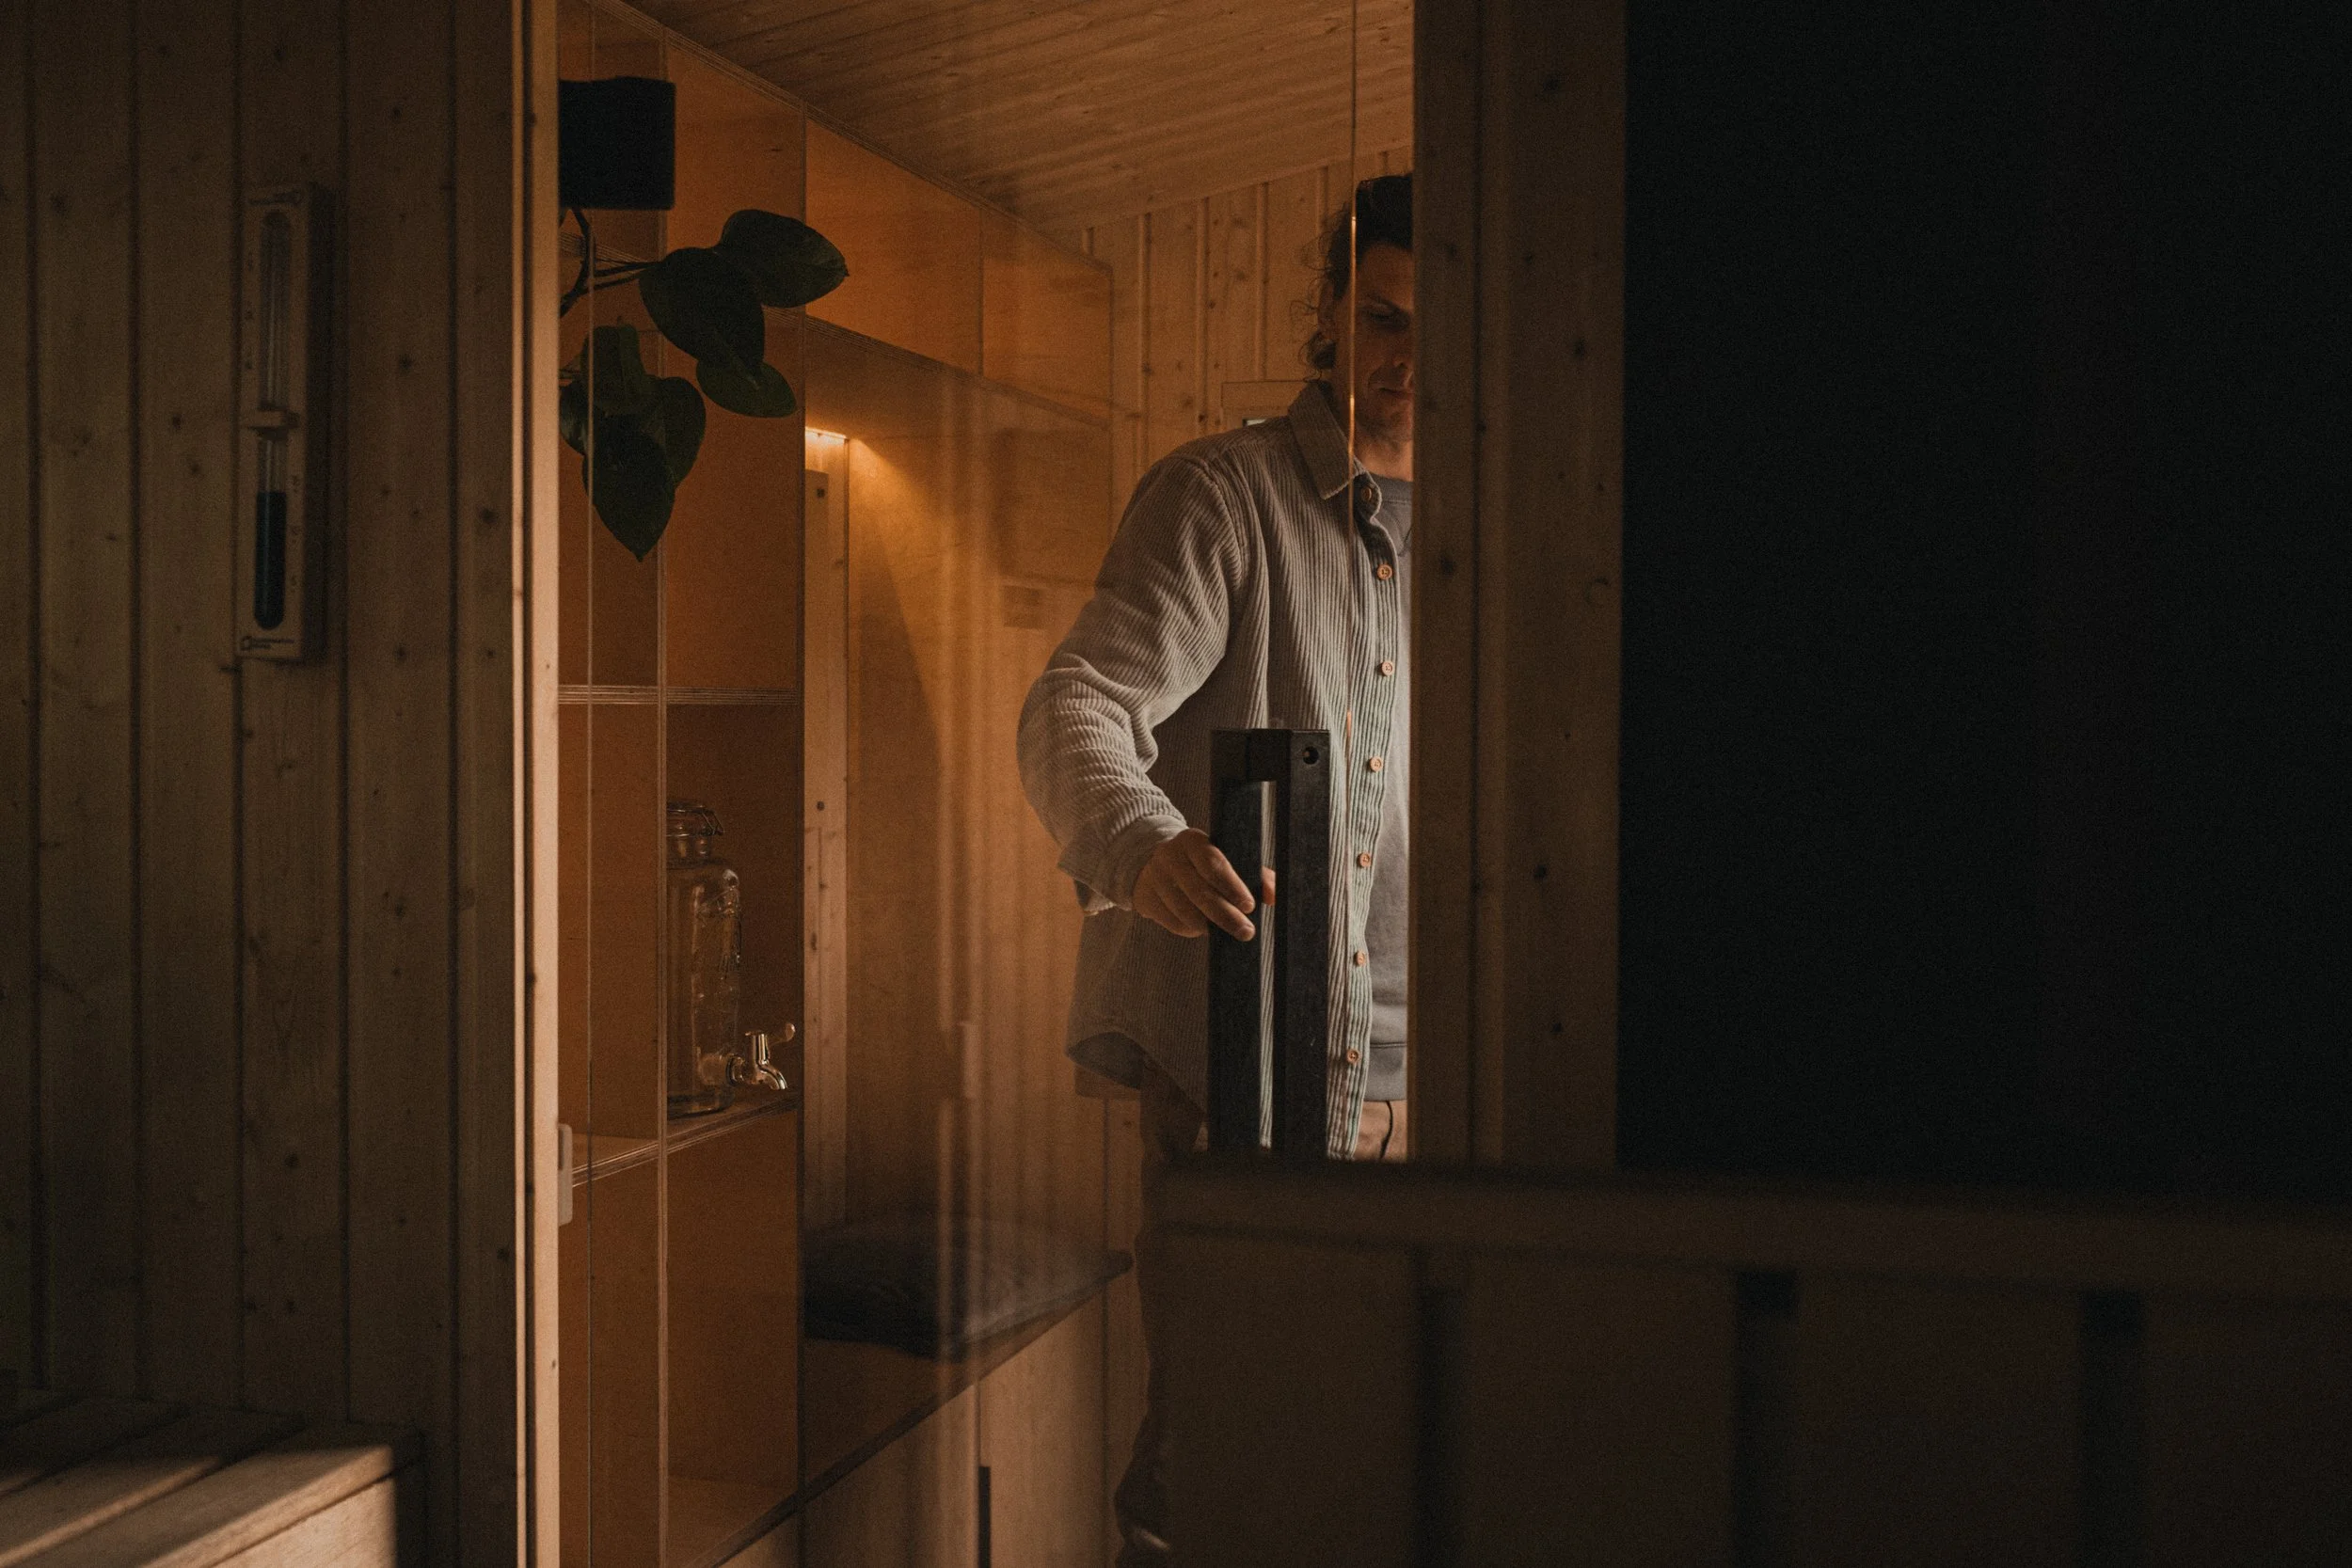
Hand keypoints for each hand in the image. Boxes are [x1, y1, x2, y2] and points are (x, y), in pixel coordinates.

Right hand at [1131, 828, 1275, 940]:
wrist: (1152, 861)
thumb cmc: (1199, 862)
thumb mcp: (1222, 857)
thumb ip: (1251, 874)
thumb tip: (1274, 894)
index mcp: (1192, 841)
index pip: (1213, 863)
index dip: (1232, 886)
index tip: (1250, 906)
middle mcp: (1170, 857)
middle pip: (1200, 892)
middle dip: (1226, 916)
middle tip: (1246, 931)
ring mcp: (1155, 878)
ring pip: (1186, 912)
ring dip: (1209, 926)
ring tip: (1225, 932)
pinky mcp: (1145, 898)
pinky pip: (1173, 923)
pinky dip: (1191, 930)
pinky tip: (1202, 927)